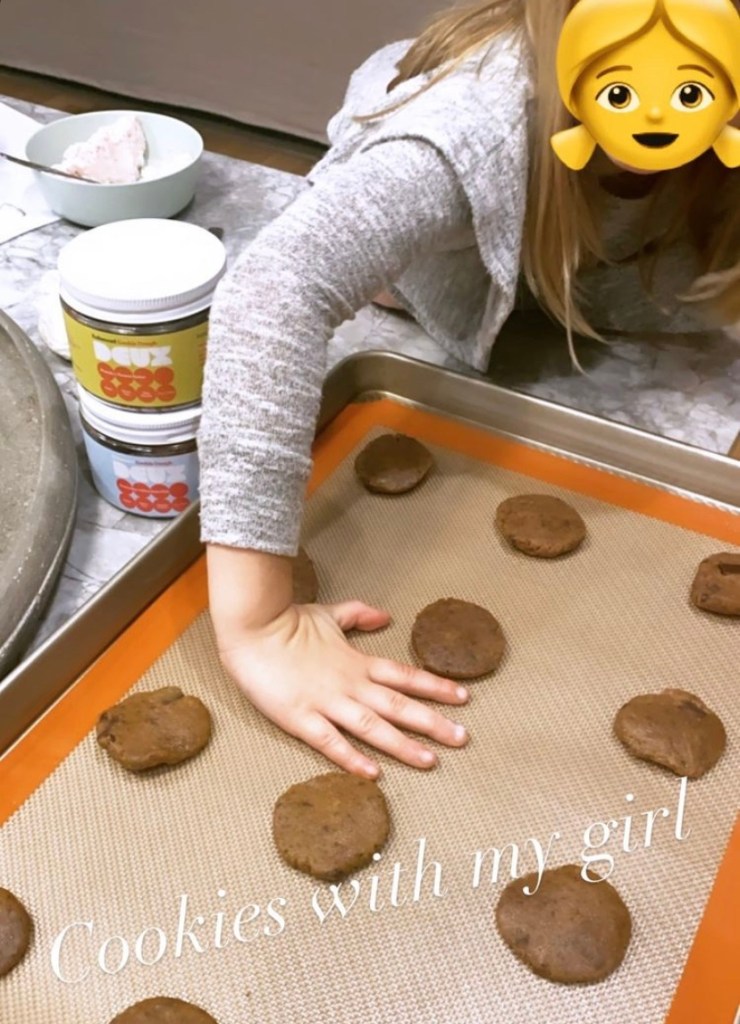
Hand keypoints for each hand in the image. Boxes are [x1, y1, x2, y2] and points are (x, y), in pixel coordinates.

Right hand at [216, 599, 469, 777]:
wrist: (252, 627)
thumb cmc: (288, 621)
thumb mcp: (329, 614)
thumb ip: (359, 615)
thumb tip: (386, 616)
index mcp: (357, 662)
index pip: (405, 676)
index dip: (435, 686)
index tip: (464, 697)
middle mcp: (349, 684)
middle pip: (398, 705)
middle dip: (433, 722)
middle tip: (463, 738)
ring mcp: (326, 702)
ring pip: (372, 727)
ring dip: (403, 745)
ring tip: (431, 761)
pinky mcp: (300, 718)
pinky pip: (330, 742)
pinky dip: (352, 758)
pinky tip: (374, 774)